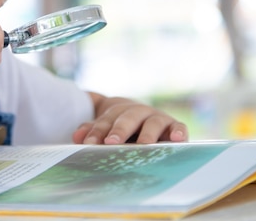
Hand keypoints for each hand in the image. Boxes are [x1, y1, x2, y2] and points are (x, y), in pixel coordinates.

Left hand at [72, 93, 187, 144]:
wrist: (145, 117)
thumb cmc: (121, 127)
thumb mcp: (107, 126)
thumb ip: (92, 130)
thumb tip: (77, 136)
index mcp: (120, 111)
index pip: (107, 120)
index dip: (97, 131)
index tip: (87, 143)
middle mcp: (139, 112)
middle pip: (128, 118)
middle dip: (120, 129)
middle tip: (111, 142)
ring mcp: (158, 119)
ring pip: (153, 123)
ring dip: (147, 133)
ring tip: (143, 144)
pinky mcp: (174, 127)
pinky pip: (179, 128)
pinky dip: (178, 132)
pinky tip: (176, 139)